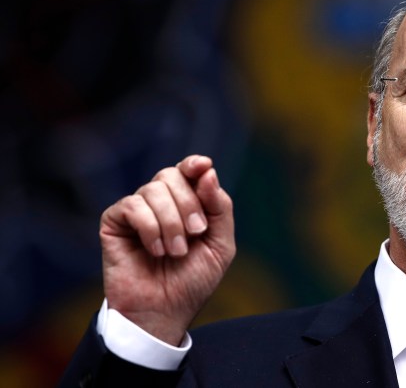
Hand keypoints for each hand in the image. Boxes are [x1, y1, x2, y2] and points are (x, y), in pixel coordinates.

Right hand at [99, 155, 235, 344]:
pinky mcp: (114, 222)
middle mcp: (160, 203)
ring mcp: (136, 211)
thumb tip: (207, 171)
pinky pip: (132, 206)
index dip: (194, 164)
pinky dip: (150, 228)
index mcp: (187, 204)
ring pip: (153, 189)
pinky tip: (154, 251)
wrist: (164, 312)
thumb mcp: (220, 245)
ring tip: (175, 252)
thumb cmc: (192, 282)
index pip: (188, 170)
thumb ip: (220, 208)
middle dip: (188, 203)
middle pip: (171, 175)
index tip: (203, 166)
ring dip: (171, 223)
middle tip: (196, 233)